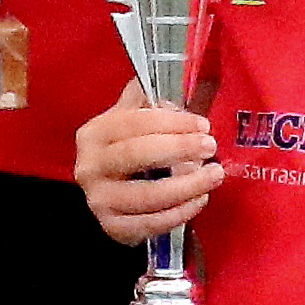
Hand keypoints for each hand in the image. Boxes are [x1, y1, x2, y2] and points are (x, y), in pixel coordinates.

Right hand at [73, 95, 218, 245]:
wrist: (108, 193)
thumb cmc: (128, 150)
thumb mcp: (131, 119)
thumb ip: (151, 100)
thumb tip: (184, 76)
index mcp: (94, 134)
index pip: (134, 122)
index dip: (171, 122)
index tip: (202, 124)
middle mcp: (90, 167)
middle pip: (136, 155)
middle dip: (178, 149)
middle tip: (210, 146)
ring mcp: (99, 201)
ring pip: (146, 196)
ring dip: (186, 186)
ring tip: (214, 175)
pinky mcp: (112, 228)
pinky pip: (150, 224)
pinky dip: (179, 214)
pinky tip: (199, 200)